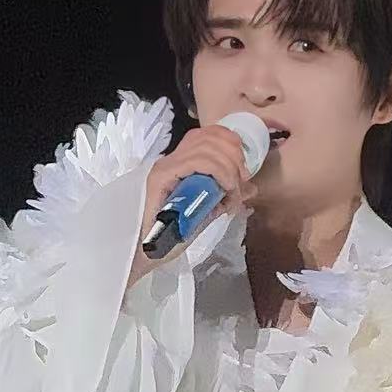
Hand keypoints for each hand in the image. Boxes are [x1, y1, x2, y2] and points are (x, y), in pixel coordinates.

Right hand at [125, 123, 257, 293]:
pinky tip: (225, 192)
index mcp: (179, 165)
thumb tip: (250, 188)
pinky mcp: (163, 177)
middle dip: (234, 154)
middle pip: (209, 135)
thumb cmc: (165, 240)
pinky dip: (220, 173)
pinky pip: (199, 162)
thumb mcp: (203, 216)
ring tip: (232, 193)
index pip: (206, 135)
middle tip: (241, 181)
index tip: (243, 168)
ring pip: (207, 146)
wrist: (141, 256)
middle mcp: (172, 160)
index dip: (230, 141)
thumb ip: (224, 200)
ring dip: (229, 168)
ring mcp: (166, 167)